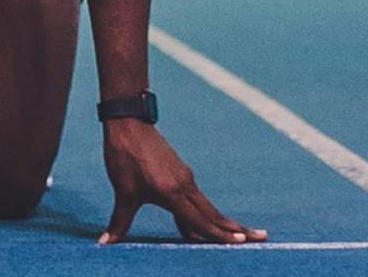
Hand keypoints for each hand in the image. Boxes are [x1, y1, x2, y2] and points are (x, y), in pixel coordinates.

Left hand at [98, 119, 265, 244]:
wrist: (129, 124)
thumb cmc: (124, 156)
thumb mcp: (123, 191)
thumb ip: (120, 220)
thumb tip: (105, 243)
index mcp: (173, 193)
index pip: (199, 220)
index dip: (218, 234)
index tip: (241, 243)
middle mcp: (185, 187)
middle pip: (213, 214)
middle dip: (236, 229)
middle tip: (263, 238)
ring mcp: (185, 179)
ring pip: (207, 206)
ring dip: (224, 221)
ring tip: (244, 233)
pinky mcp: (181, 173)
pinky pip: (197, 199)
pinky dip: (206, 213)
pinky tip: (207, 222)